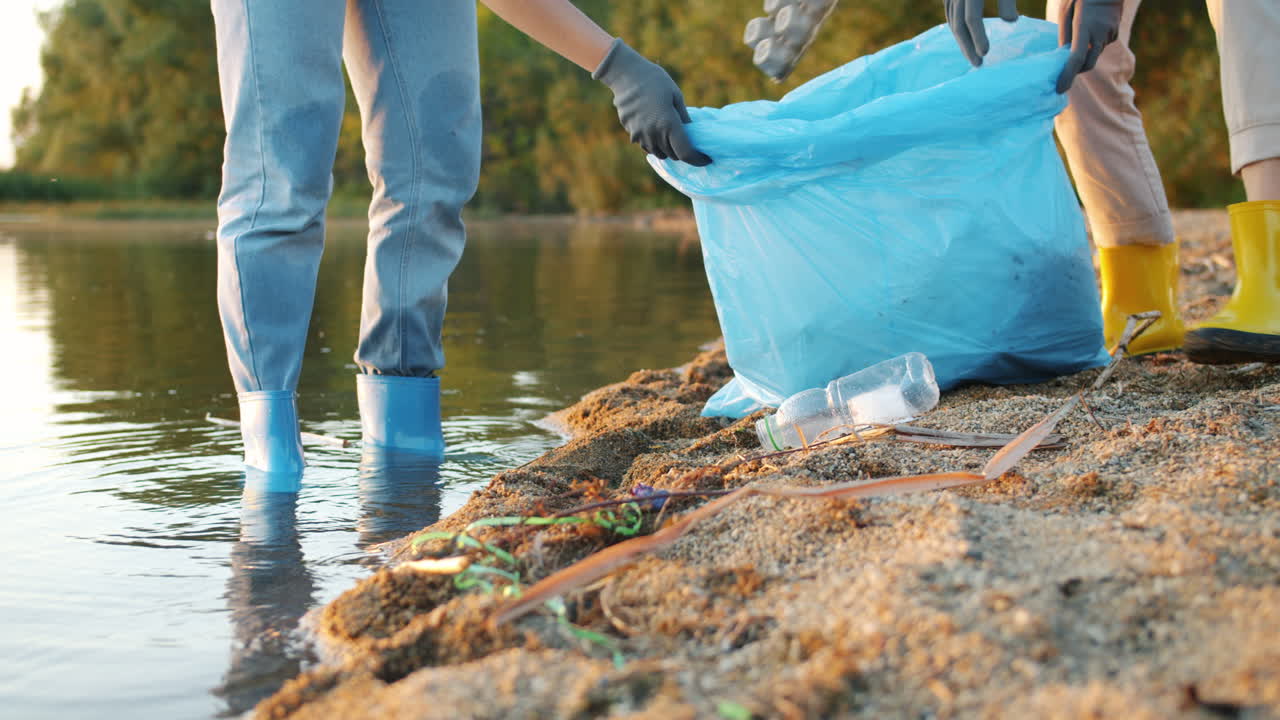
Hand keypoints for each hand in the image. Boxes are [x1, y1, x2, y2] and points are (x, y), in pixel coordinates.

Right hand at [592, 38, 710, 165]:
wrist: (626, 75)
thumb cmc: (655, 81)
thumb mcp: (676, 96)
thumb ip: (684, 118)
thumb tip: (691, 133)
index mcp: (669, 125)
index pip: (686, 153)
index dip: (698, 159)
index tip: (706, 159)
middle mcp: (654, 134)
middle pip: (673, 155)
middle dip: (682, 152)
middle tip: (689, 143)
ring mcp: (640, 135)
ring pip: (658, 153)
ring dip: (667, 149)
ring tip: (671, 137)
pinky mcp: (630, 132)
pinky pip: (646, 145)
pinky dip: (654, 143)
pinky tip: (656, 130)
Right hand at [946, 0, 1019, 66]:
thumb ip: (1007, 1)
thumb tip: (1012, 20)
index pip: (971, 18)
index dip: (977, 36)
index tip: (985, 53)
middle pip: (958, 25)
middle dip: (967, 47)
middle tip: (977, 64)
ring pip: (952, 21)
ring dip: (961, 41)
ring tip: (972, 56)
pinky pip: (950, 14)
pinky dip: (956, 28)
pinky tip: (964, 40)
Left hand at [1055, 0, 1122, 92]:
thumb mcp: (1066, 12)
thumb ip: (1064, 34)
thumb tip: (1062, 55)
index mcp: (1084, 27)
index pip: (1076, 59)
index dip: (1067, 76)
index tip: (1059, 89)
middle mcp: (1099, 34)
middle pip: (1088, 64)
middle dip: (1076, 70)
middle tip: (1065, 72)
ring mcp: (1110, 33)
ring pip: (1094, 54)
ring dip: (1085, 54)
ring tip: (1078, 39)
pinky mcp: (1115, 32)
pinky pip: (1101, 45)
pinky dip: (1093, 44)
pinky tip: (1091, 30)